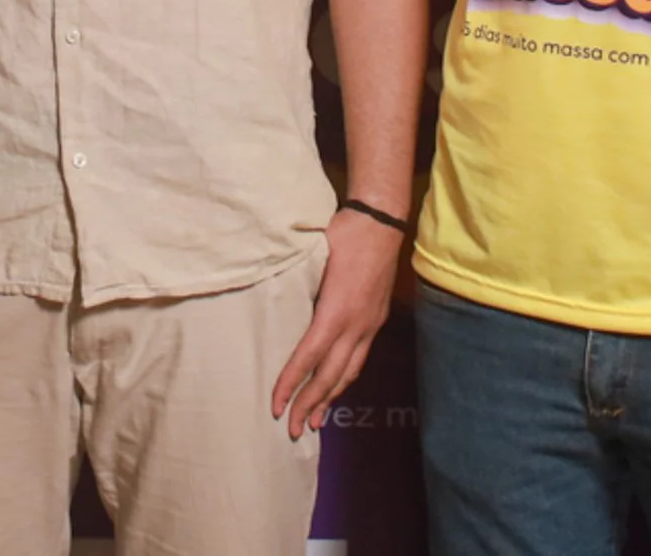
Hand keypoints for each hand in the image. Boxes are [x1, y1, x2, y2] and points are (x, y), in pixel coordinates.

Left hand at [271, 207, 402, 438]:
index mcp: (337, 310)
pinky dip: (344, 379)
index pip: (309, 356)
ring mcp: (370, 324)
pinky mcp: (376, 320)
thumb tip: (269, 302)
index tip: (276, 405)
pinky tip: (335, 389)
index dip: (292, 382)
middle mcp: (357, 324)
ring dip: (330, 399)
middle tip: (292, 429)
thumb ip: (295, 284)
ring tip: (314, 422)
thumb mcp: (313, 256)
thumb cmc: (343, 233)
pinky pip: (359, 359)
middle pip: (331, 375)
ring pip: (349, 372)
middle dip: (310, 404)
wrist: (381, 222)